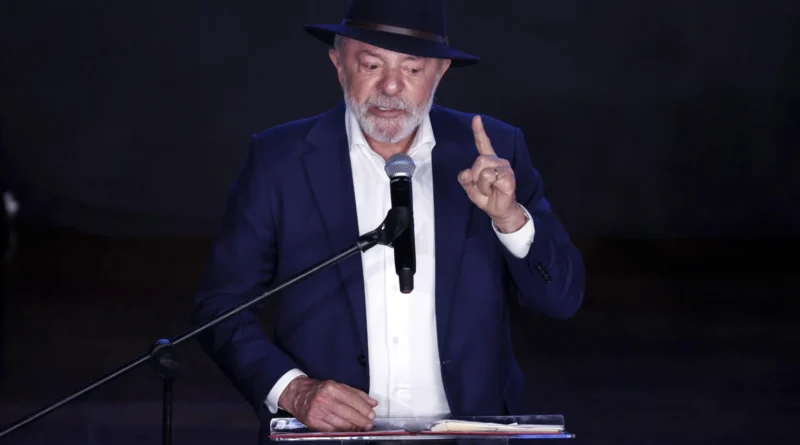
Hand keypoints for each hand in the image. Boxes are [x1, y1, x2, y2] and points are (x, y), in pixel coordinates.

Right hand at [279, 376, 377, 431]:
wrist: (298, 394)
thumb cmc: (319, 390)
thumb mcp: (337, 386)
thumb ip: (356, 394)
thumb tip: (372, 402)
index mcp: (331, 388)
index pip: (352, 399)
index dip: (364, 408)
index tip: (371, 414)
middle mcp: (324, 399)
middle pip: (347, 413)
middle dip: (361, 420)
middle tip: (369, 423)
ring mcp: (317, 412)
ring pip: (340, 423)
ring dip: (354, 427)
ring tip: (361, 428)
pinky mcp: (313, 422)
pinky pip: (332, 429)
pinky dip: (342, 431)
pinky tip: (349, 430)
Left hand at [458, 116, 526, 232]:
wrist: (499, 211)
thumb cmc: (487, 198)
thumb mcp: (471, 189)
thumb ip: (465, 179)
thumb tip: (465, 173)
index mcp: (488, 161)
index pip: (483, 144)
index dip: (479, 131)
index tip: (476, 118)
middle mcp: (498, 161)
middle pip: (478, 161)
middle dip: (475, 177)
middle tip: (483, 187)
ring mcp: (505, 167)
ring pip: (482, 170)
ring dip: (481, 184)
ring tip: (489, 190)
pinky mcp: (508, 176)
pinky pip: (489, 177)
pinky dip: (487, 187)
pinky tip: (495, 191)